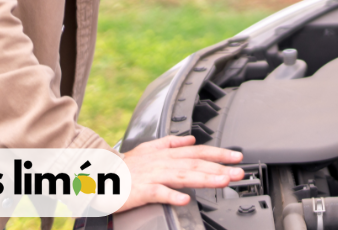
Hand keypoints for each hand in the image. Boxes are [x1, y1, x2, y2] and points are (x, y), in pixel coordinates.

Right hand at [116, 135, 244, 211]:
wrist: (98, 177)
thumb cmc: (124, 167)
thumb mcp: (148, 148)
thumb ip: (171, 143)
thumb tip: (191, 138)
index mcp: (166, 154)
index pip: (198, 151)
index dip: (219, 153)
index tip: (237, 156)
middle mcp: (163, 162)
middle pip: (196, 163)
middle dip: (220, 167)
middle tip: (239, 172)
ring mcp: (153, 176)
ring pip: (183, 176)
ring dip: (204, 178)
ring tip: (222, 182)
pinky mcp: (141, 190)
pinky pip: (159, 193)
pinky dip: (172, 195)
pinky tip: (185, 199)